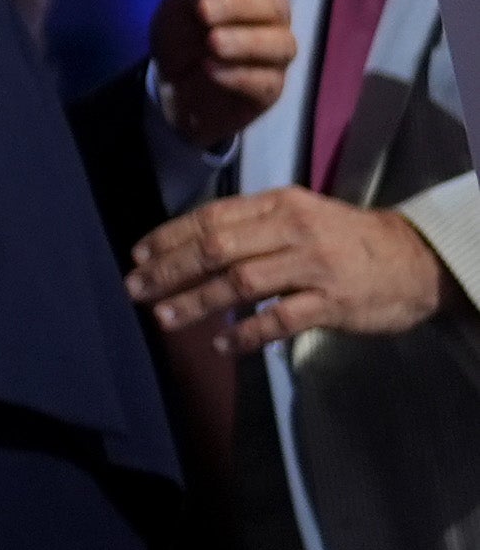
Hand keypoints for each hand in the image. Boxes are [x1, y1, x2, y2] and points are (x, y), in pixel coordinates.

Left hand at [128, 186, 452, 354]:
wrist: (415, 260)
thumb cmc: (345, 239)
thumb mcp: (300, 216)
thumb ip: (251, 227)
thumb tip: (189, 246)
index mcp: (279, 204)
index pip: (212, 217)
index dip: (169, 237)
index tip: (137, 257)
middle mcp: (293, 229)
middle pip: (218, 248)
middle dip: (170, 269)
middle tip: (135, 289)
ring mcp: (314, 266)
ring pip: (242, 281)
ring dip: (197, 301)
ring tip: (164, 318)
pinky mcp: (333, 302)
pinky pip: (281, 319)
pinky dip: (247, 332)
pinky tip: (222, 345)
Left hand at [148, 0, 295, 151]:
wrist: (172, 84)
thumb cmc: (181, 35)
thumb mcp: (176, 6)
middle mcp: (272, 17)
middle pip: (275, 2)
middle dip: (238, 3)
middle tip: (203, 12)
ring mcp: (275, 54)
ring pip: (281, 43)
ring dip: (245, 40)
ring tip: (212, 42)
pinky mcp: (269, 88)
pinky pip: (266, 81)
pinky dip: (238, 74)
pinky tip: (209, 68)